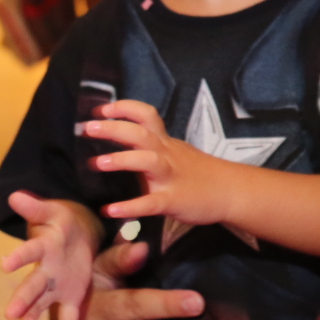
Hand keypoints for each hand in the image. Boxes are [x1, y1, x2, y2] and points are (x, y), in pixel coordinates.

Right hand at [0, 193, 97, 319]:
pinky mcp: (71, 297)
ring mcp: (55, 286)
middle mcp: (44, 271)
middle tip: (10, 314)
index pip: (27, 253)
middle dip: (22, 300)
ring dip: (34, 316)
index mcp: (41, 248)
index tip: (5, 265)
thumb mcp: (51, 211)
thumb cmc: (60, 222)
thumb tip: (14, 196)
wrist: (75, 233)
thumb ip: (35, 206)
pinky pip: (69, 317)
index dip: (18, 258)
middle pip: (31, 286)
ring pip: (42, 304)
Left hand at [88, 99, 231, 225]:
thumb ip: (153, 146)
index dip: (124, 109)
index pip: (146, 115)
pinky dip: (130, 207)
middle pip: (141, 134)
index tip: (100, 109)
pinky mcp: (174, 201)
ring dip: (122, 160)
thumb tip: (121, 140)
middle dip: (114, 129)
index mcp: (165, 142)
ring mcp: (171, 177)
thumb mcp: (177, 151)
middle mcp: (166, 155)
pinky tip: (110, 210)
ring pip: (147, 162)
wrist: (231, 190)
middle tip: (88, 129)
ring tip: (96, 164)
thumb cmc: (200, 172)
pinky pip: (150, 203)